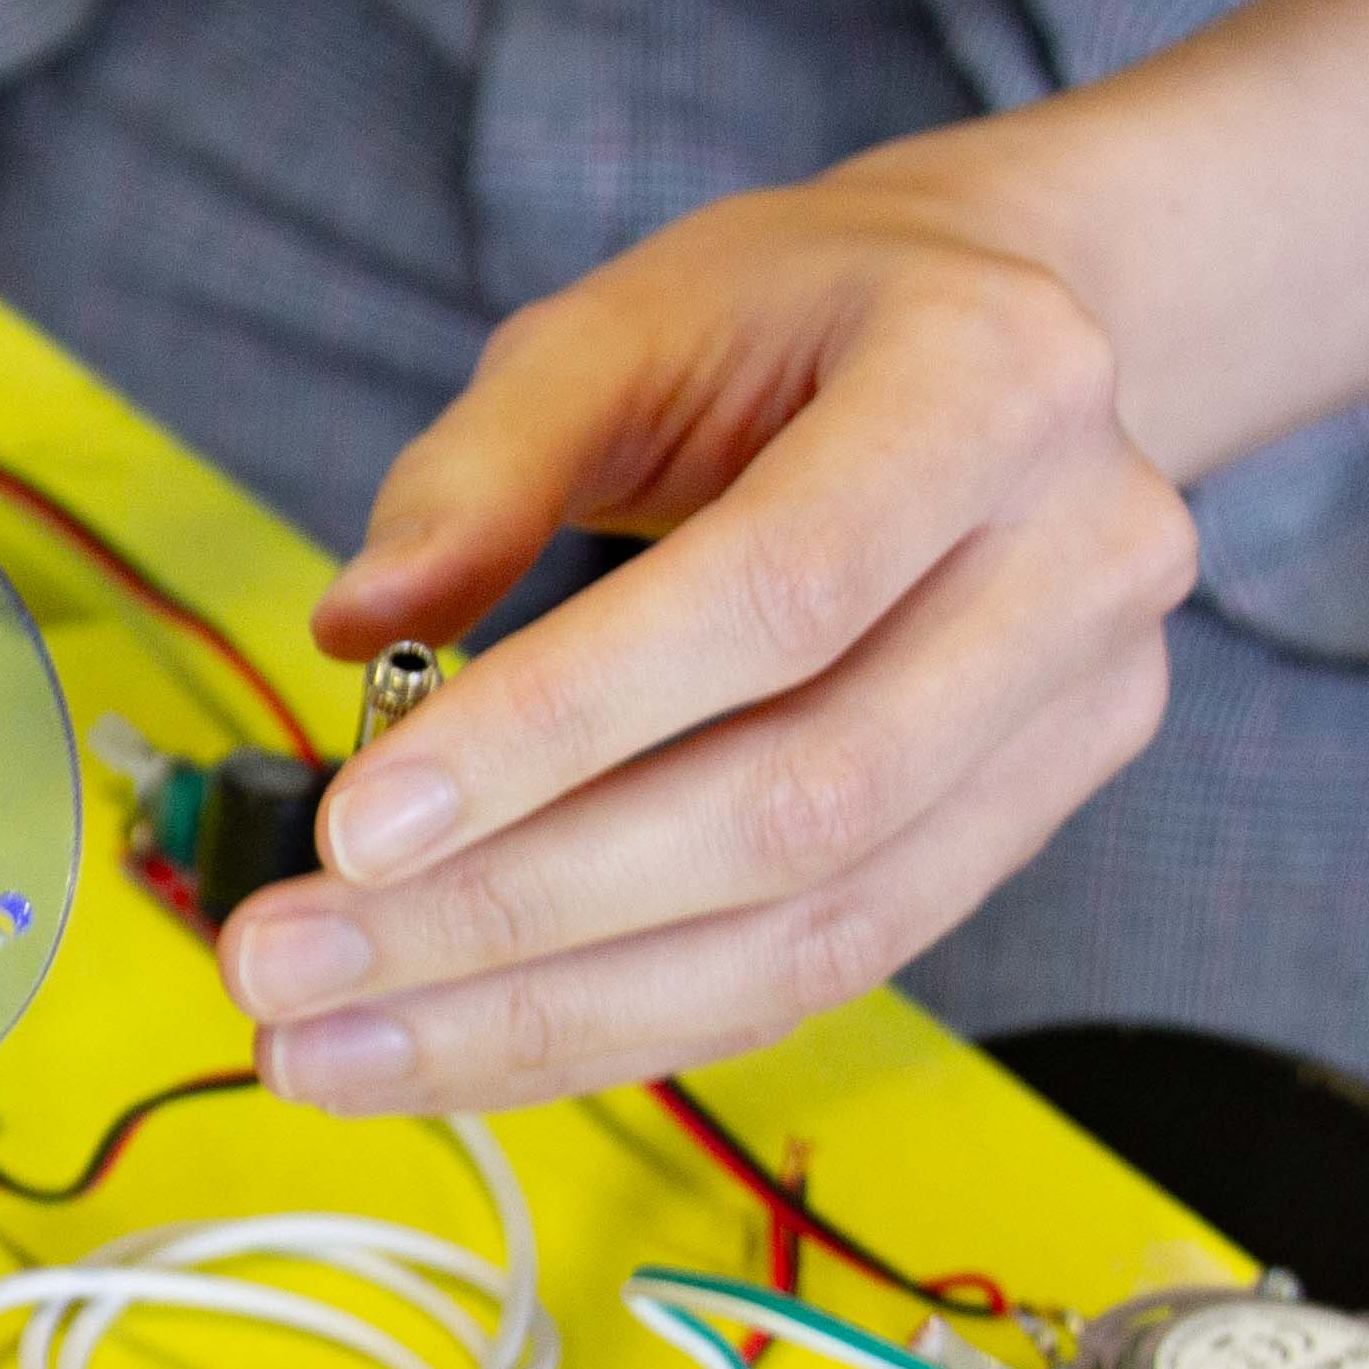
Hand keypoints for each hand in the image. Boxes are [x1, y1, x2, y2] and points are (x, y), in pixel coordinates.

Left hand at [220, 153, 1198, 1112]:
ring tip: (330, 1048)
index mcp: (991, 382)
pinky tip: (459, 1046)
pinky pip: (819, 971)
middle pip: (796, 803)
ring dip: (549, 1016)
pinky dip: (623, 1023)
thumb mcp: (627, 322)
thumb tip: (359, 625)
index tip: (354, 829)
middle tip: (286, 966)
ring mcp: (1081, 711)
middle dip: (515, 914)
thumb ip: (487, 464)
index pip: (773, 596)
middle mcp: (1080, 560)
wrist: (1010, 348)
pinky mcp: (1033, 823)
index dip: (558, 731)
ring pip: (813, 933)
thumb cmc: (798, 320)